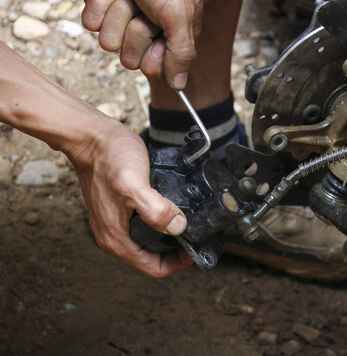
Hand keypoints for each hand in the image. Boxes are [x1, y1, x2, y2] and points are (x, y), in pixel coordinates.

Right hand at [70, 119, 192, 277]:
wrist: (91, 136)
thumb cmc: (108, 158)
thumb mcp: (133, 184)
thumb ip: (155, 210)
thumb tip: (178, 227)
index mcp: (116, 238)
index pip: (153, 268)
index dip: (177, 263)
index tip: (195, 248)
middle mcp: (115, 235)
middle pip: (152, 256)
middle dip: (176, 250)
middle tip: (197, 234)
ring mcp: (117, 221)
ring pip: (150, 240)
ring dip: (169, 234)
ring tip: (189, 220)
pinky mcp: (121, 207)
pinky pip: (146, 223)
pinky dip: (162, 219)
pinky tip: (174, 206)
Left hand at [82, 0, 203, 88]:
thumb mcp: (181, 16)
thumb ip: (183, 53)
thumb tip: (180, 85)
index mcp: (168, 37)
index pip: (155, 68)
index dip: (155, 57)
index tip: (160, 39)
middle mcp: (144, 31)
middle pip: (130, 59)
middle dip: (136, 33)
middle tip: (146, 10)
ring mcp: (120, 19)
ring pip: (109, 42)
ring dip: (119, 15)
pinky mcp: (98, 7)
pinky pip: (91, 23)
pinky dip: (100, 4)